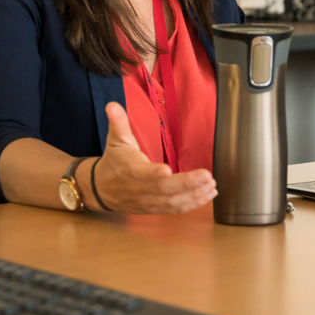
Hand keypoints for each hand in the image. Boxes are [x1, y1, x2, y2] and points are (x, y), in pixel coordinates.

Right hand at [93, 102, 217, 213]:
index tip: (168, 169)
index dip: (154, 174)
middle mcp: (140, 189)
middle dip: (187, 184)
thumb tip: (112, 104)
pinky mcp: (155, 209)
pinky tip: (208, 196)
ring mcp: (148, 202)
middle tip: (207, 176)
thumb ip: (118, 123)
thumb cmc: (115, 161)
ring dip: (194, 195)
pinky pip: (175, 210)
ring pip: (172, 203)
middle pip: (164, 190)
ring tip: (212, 185)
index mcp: (130, 170)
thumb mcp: (115, 140)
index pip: (143, 174)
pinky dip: (193, 204)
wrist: (102, 189)